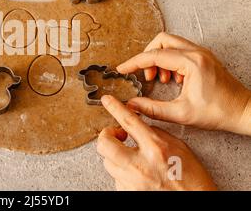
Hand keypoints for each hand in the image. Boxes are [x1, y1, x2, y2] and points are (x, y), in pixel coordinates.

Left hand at [97, 95, 216, 190]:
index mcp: (156, 148)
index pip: (129, 121)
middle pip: (105, 144)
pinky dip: (121, 172)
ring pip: (107, 161)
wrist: (196, 202)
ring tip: (129, 156)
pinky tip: (134, 172)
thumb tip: (139, 125)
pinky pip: (115, 178)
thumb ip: (157, 134)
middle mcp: (140, 165)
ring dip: (114, 155)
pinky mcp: (128, 192)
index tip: (106, 100)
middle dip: (106, 136)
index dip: (115, 108)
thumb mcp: (180, 148)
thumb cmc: (192, 178)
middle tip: (116, 135)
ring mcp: (132, 181)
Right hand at [116, 33, 250, 134]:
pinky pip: (180, 50)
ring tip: (160, 79)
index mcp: (192, 62)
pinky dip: (170, 61)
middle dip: (148, 56)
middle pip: (162, 40)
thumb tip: (131, 105)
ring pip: (171, 44)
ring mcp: (202, 53)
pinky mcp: (204, 57)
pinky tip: (173, 79)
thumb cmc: (218, 112)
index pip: (154, 55)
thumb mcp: (181, 114)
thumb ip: (152, 109)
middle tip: (147, 76)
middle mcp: (197, 52)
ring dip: (160, 58)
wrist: (243, 112)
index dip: (134, 63)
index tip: (122, 69)